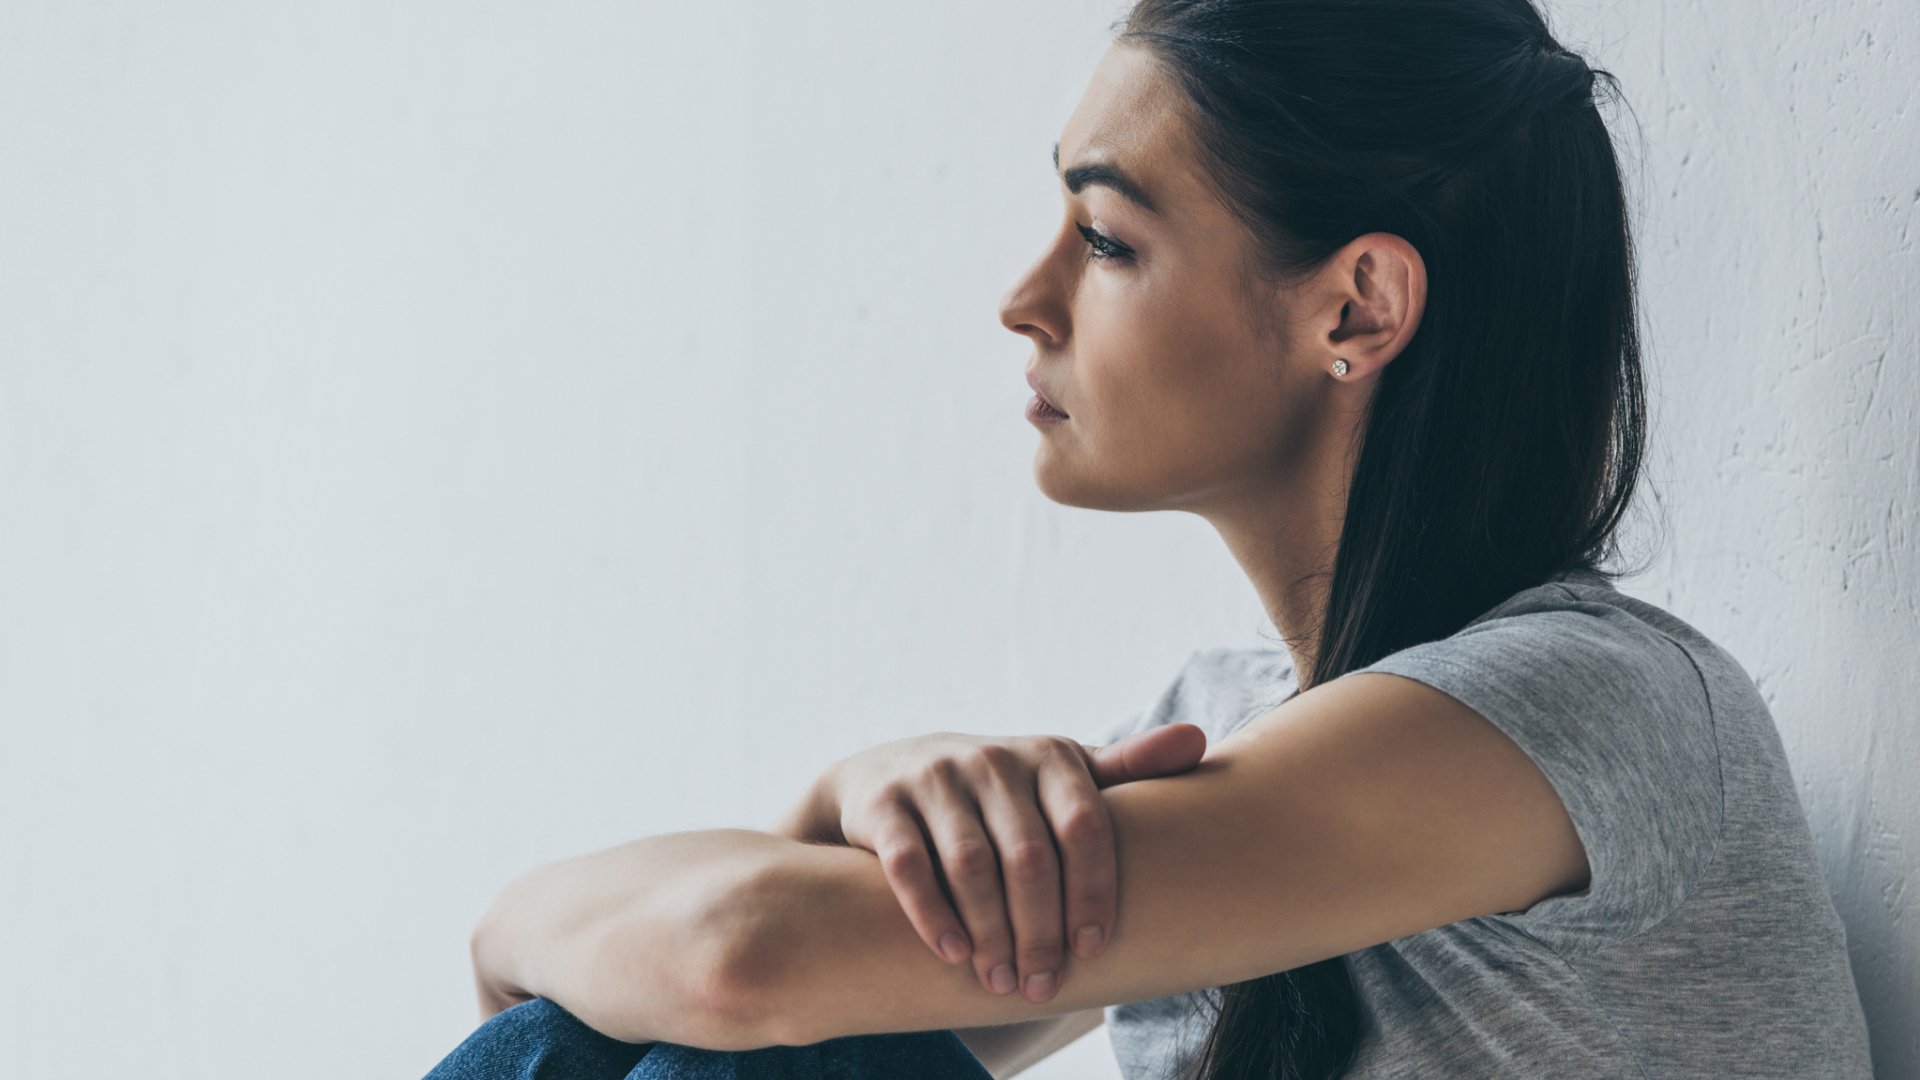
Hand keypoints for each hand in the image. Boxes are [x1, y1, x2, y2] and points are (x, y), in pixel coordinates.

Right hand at [776, 724, 1205, 1002]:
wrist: (888, 773)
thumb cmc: (999, 790)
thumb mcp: (1059, 773)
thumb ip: (1126, 767)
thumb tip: (1200, 740)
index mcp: (1050, 756)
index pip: (1085, 828)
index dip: (1094, 893)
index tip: (1093, 950)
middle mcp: (994, 759)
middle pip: (1029, 856)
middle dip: (1040, 930)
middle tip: (1042, 985)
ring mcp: (936, 777)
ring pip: (971, 864)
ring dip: (990, 931)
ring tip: (1000, 981)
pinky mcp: (886, 803)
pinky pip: (910, 865)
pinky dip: (932, 914)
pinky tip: (954, 953)